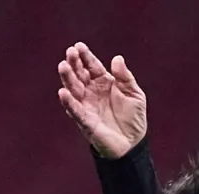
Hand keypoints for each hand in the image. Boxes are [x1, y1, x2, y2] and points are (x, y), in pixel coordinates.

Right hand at [55, 42, 144, 158]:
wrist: (133, 144)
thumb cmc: (133, 118)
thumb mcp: (135, 94)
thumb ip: (125, 77)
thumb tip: (118, 58)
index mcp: (104, 82)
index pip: (92, 66)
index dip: (86, 56)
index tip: (79, 46)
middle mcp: (92, 91)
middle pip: (80, 74)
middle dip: (74, 63)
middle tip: (70, 52)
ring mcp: (86, 105)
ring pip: (74, 89)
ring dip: (67, 78)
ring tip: (63, 66)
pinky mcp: (85, 120)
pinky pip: (75, 110)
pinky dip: (69, 102)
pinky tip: (63, 92)